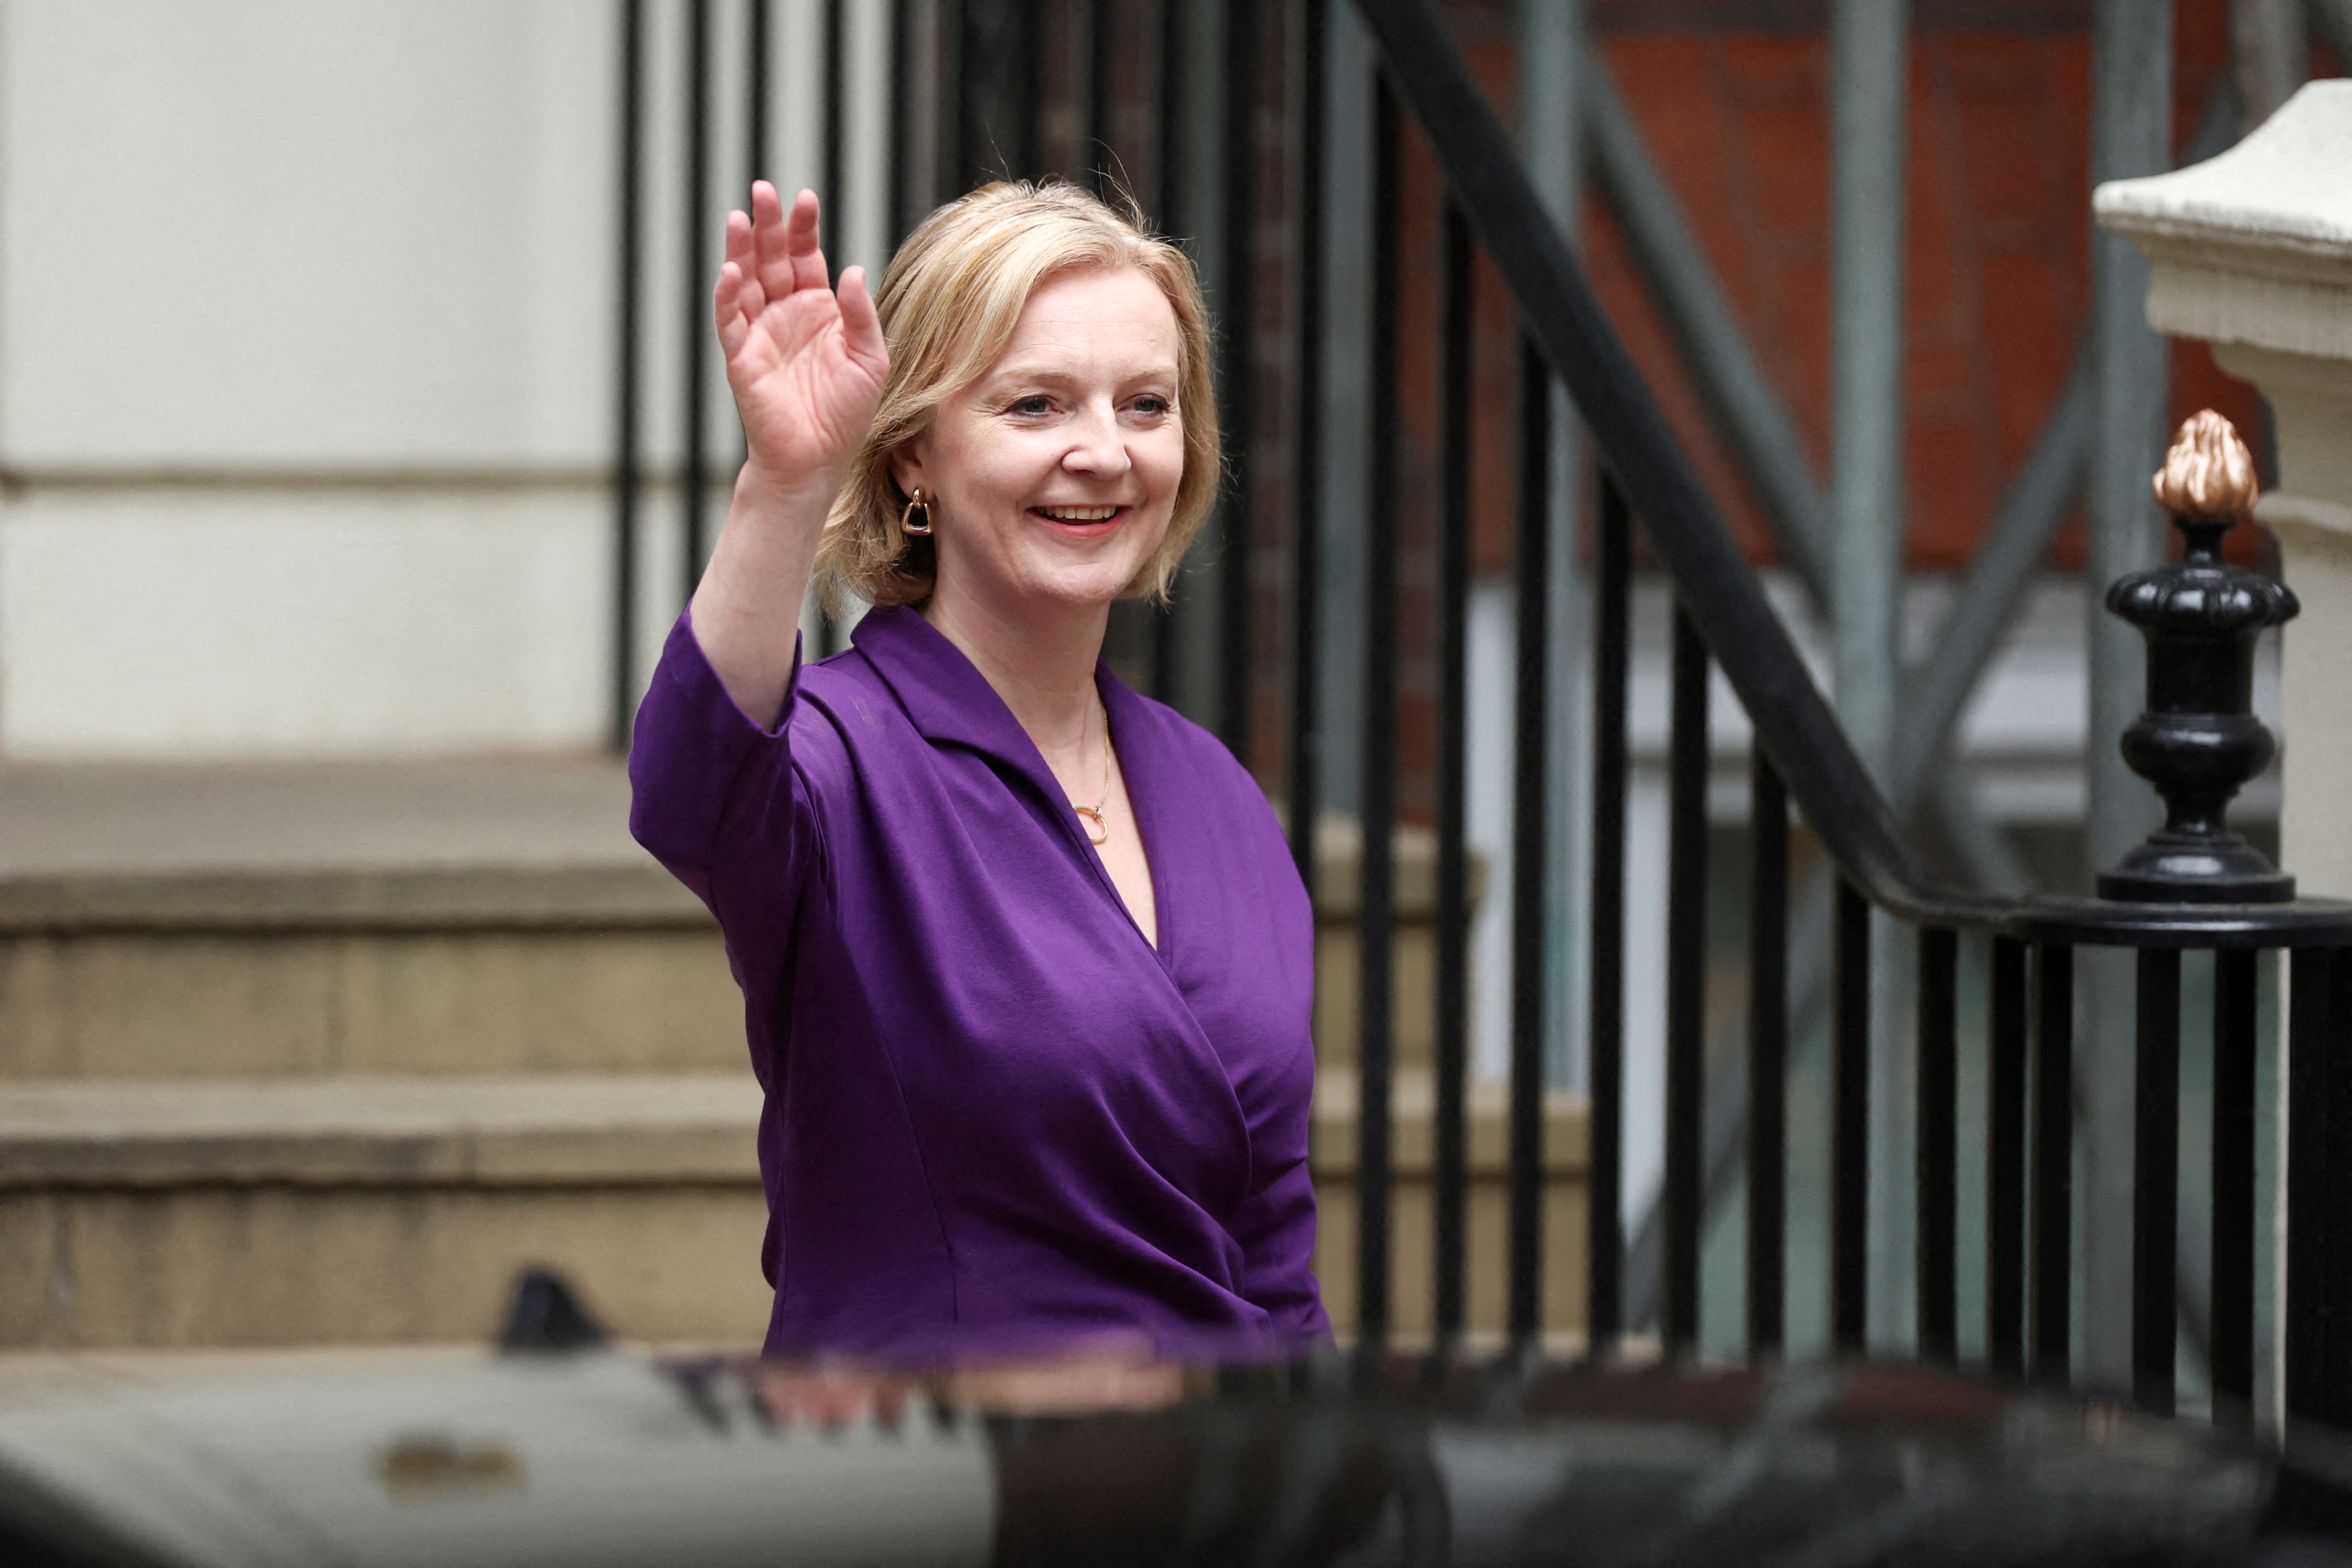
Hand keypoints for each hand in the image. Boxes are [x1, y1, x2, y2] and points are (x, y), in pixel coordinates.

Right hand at [715, 183, 888, 495]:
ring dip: (740, 250)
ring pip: (746, 281)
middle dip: (767, 224)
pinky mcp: (742, 357)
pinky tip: (731, 270)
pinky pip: (731, 321)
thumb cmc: (845, 414)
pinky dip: (728, 296)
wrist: (818, 460)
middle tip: (762, 189)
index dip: (803, 228)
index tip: (805, 197)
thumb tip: (852, 269)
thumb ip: (861, 315)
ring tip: (739, 217)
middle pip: (772, 259)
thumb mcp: (869, 359)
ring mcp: (761, 333)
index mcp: (817, 309)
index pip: (806, 257)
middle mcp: (785, 314)